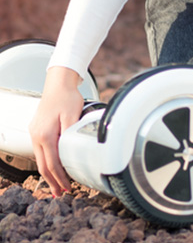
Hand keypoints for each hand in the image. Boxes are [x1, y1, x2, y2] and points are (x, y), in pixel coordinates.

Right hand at [29, 66, 83, 195]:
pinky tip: (52, 165)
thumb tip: (73, 151)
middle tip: (61, 193)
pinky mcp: (36, 129)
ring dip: (48, 173)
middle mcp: (37, 136)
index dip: (60, 178)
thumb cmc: (67, 97)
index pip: (53, 164)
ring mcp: (34, 133)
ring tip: (56, 185)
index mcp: (45, 135)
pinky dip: (46, 161)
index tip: (68, 187)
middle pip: (43, 166)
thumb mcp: (73, 115)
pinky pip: (40, 150)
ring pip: (40, 159)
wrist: (58, 83)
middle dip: (52, 182)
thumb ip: (71, 134)